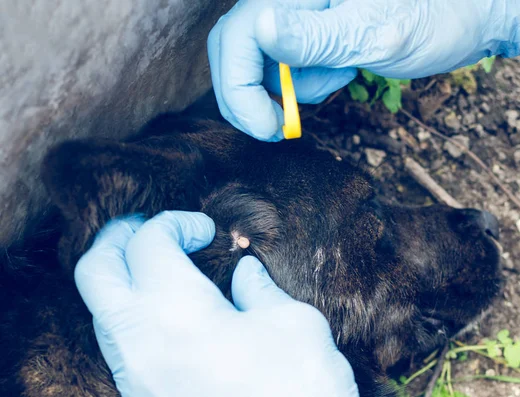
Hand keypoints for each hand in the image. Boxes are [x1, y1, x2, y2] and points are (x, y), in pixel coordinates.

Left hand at [75, 211, 357, 396]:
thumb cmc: (301, 388)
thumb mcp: (294, 324)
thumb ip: (261, 290)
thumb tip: (244, 272)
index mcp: (178, 312)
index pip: (148, 243)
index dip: (176, 222)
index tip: (206, 228)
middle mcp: (141, 344)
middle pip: (95, 272)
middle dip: (119, 238)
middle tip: (151, 228)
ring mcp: (136, 377)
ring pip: (101, 311)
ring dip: (123, 278)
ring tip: (160, 266)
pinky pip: (119, 344)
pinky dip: (133, 313)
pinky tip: (169, 310)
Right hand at [208, 0, 519, 140]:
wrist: (471, 16)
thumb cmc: (437, 16)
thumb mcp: (375, 33)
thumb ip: (312, 36)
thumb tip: (259, 28)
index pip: (236, 36)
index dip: (238, 87)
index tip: (266, 127)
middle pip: (236, 50)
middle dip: (251, 96)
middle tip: (280, 127)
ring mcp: (302, 14)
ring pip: (261, 62)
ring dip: (291, 89)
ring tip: (340, 79)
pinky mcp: (315, 30)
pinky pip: (289, 65)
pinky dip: (307, 83)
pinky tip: (342, 73)